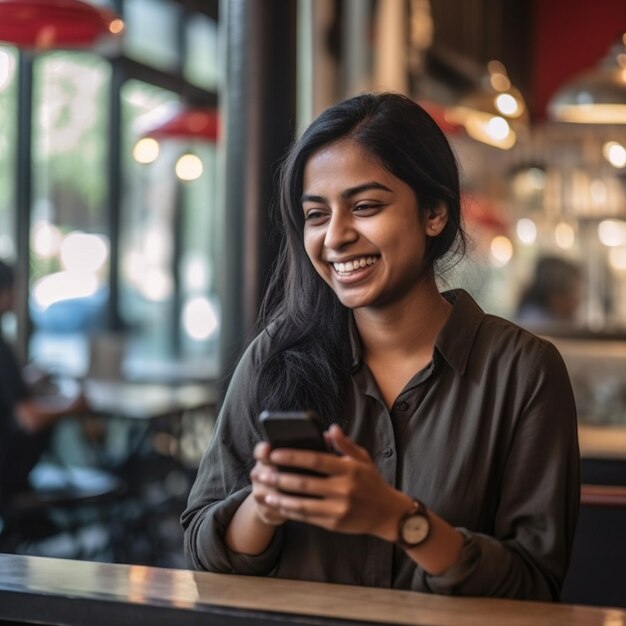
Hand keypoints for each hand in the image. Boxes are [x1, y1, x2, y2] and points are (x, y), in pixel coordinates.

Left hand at [256, 425, 411, 540]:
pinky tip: (277, 506)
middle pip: (305, 482)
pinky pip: (307, 517)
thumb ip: (344, 444)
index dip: (293, 456)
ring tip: (263, 492)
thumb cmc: (371, 482)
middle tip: (260, 473)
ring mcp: (339, 508)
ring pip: (303, 503)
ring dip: (280, 498)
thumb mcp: (362, 458)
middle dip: (279, 477)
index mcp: (348, 469)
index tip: (273, 453)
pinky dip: (290, 511)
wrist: (388, 513)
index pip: (316, 460)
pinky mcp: (334, 523)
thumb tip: (329, 429)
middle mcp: (343, 488)